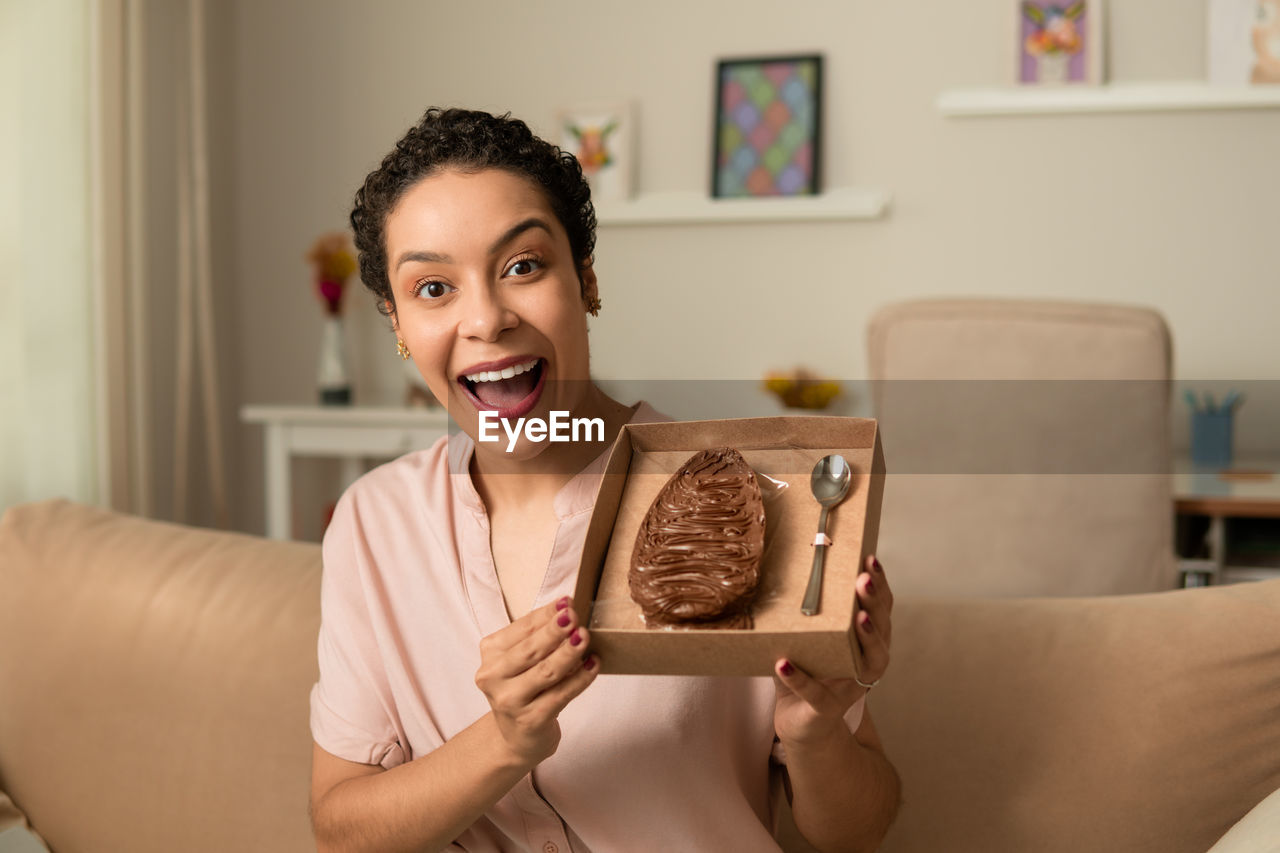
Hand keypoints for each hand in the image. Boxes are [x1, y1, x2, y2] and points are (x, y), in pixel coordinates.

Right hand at [474, 597, 598, 766]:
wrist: (516, 737)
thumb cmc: (523, 689)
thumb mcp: (522, 661)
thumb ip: (538, 636)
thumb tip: (566, 608)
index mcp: (490, 655)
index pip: (520, 629)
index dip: (545, 614)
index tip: (567, 601)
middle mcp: (493, 678)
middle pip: (529, 650)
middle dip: (554, 631)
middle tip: (574, 616)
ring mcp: (510, 702)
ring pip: (545, 672)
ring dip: (568, 653)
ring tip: (585, 637)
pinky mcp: (530, 720)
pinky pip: (561, 695)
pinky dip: (580, 679)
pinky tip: (593, 664)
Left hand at [774, 554, 892, 744]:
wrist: (800, 722)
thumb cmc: (809, 669)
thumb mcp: (811, 636)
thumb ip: (809, 610)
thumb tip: (787, 563)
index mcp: (865, 643)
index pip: (881, 610)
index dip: (880, 586)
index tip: (871, 559)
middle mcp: (866, 665)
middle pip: (881, 632)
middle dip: (875, 603)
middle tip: (865, 579)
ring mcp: (849, 688)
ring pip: (867, 664)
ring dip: (866, 638)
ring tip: (858, 616)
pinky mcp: (825, 709)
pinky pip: (815, 694)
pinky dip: (799, 679)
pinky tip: (783, 663)